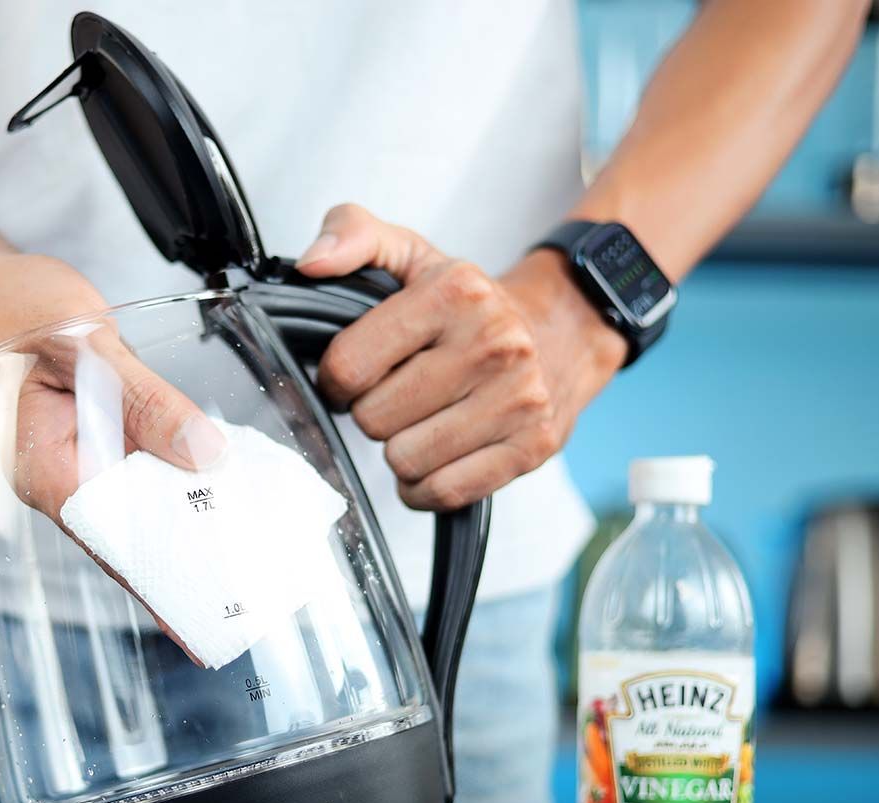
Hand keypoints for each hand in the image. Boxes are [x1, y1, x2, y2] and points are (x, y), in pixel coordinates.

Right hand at [0, 253, 224, 662]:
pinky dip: (176, 483)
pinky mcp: (93, 440)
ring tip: (242, 556)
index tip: (194, 619)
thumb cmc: (15, 308)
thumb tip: (204, 455)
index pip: (110, 540)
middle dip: (182, 564)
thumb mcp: (86, 344)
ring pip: (138, 507)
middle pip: (128, 535)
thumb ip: (147, 400)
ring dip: (185, 525)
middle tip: (241, 597)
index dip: (156, 581)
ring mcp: (75, 461)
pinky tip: (217, 493)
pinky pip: (138, 473)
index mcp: (46, 466)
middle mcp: (59, 476)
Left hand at [295, 205, 626, 510]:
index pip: (349, 365)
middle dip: (372, 412)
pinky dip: (425, 486)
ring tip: (418, 422)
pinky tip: (434, 456)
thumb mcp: (412, 253)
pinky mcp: (532, 447)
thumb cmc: (472, 303)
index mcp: (455, 293)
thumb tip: (313, 261)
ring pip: (406, 461)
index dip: (336, 379)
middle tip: (395, 395)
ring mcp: (519, 399)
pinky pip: (444, 492)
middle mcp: (494, 344)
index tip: (352, 375)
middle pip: (374, 419)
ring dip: (399, 450)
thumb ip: (352, 233)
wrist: (565, 327)